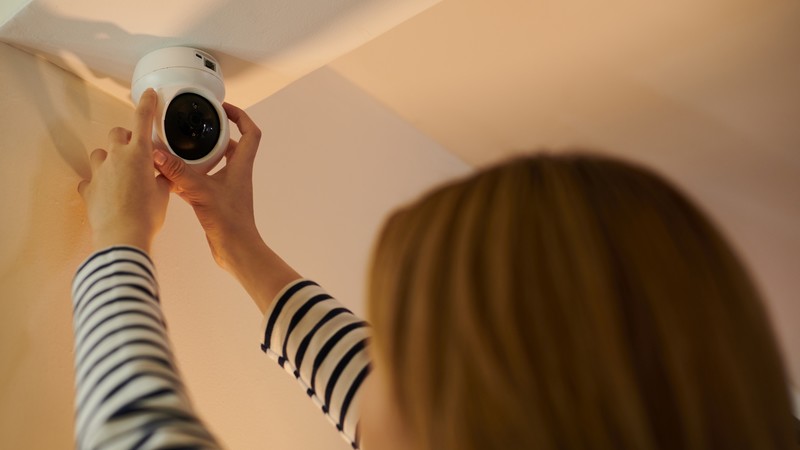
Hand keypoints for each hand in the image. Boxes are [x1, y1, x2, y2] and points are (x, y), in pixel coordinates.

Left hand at [78, 89, 169, 252]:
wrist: (123, 236)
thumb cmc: (147, 216)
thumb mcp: (163, 194)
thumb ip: (161, 178)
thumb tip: (163, 176)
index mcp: (139, 154)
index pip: (142, 119)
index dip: (147, 104)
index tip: (148, 95)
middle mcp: (116, 157)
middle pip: (117, 134)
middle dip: (126, 139)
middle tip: (136, 153)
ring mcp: (99, 172)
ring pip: (100, 155)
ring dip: (110, 160)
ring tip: (120, 176)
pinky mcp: (88, 189)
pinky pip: (90, 180)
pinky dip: (98, 184)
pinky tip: (107, 194)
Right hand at [155, 102, 300, 313]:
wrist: (236, 250)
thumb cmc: (229, 222)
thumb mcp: (200, 191)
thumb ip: (178, 172)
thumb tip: (156, 153)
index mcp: (241, 165)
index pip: (250, 132)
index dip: (240, 115)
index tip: (221, 107)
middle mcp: (237, 173)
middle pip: (231, 145)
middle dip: (214, 133)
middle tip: (194, 124)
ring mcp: (228, 187)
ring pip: (215, 163)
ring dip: (200, 153)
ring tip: (178, 144)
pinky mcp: (217, 200)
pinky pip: (204, 180)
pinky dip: (190, 174)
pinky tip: (171, 174)